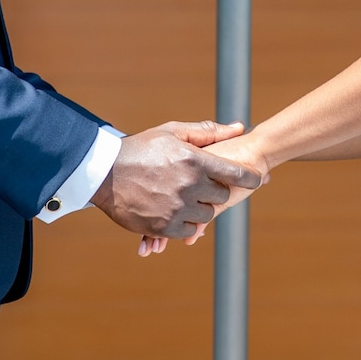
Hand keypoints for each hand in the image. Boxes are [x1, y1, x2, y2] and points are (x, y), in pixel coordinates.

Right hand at [139, 133, 270, 255]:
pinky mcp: (163, 227)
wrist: (104, 173)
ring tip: (186, 199)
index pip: (235, 174)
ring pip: (206, 216)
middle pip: (221, 196)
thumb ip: (208, 132)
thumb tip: (239, 127)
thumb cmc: (141, 149)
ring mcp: (177, 208)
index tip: (256, 180)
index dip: (249, 178)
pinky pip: (189, 232)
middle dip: (215, 191)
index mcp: (194, 161)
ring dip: (200, 209)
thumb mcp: (173, 132)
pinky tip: (177, 213)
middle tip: (203, 186)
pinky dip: (187, 225)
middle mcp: (189, 186)